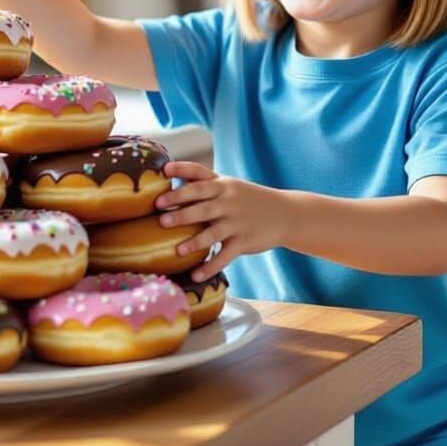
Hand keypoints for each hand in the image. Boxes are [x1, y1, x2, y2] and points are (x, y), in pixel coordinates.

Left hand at [155, 161, 290, 280]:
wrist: (286, 213)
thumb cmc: (249, 199)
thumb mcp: (231, 186)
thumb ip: (205, 185)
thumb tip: (170, 177)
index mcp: (222, 185)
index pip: (199, 173)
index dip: (182, 170)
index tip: (165, 170)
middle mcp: (228, 201)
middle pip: (202, 205)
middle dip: (181, 210)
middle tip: (160, 216)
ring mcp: (237, 222)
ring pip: (212, 233)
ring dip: (194, 242)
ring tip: (177, 250)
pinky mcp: (244, 242)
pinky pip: (224, 256)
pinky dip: (210, 267)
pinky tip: (195, 275)